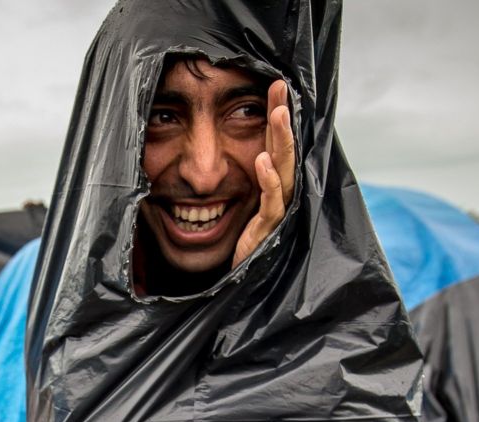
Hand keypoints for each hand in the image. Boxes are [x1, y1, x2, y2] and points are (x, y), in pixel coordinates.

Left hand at [232, 79, 295, 267]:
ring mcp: (276, 211)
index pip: (273, 141)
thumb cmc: (230, 240)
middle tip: (279, 88)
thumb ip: (220, 174)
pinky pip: (272, 202)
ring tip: (278, 114)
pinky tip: (260, 161)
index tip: (274, 84)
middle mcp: (277, 193)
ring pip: (285, 170)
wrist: (233, 281)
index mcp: (267, 183)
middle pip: (285, 149)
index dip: (275, 114)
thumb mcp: (223, 200)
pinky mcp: (268, 230)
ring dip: (281, 141)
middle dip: (283, 118)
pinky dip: (268, 180)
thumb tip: (193, 143)